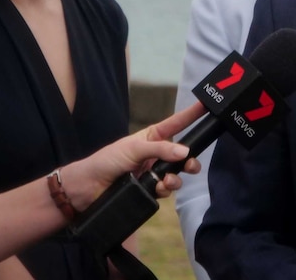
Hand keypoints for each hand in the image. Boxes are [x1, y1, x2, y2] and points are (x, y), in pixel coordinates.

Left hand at [64, 102, 205, 210]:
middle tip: (192, 165)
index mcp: (152, 138)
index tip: (206, 105)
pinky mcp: (150, 190)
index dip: (190, 115)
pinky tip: (160, 189)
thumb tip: (184, 152)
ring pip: (177, 174)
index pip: (176, 124)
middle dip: (190, 160)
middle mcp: (156, 154)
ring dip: (176, 178)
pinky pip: (167, 189)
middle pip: (182, 155)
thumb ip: (160, 149)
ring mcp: (153, 173)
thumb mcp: (134, 149)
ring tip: (168, 181)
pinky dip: (166, 189)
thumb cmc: (107, 161)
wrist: (88, 189)